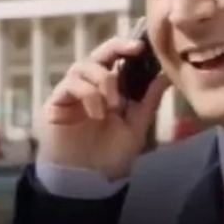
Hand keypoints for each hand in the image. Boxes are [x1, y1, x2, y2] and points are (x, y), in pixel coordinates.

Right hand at [37, 37, 170, 179]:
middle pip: (99, 53)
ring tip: (115, 106)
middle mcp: (91, 84)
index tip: (144, 45)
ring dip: (104, 80)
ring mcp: (72, 92)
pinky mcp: (56, 102)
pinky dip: (89, 94)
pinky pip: (70, 85)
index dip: (128, 46)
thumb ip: (149, 100)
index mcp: (112, 87)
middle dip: (117, 47)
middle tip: (135, 50)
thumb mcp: (137, 125)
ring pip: (84, 66)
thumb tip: (166, 75)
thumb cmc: (112, 152)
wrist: (88, 179)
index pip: (117, 57)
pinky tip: (98, 113)